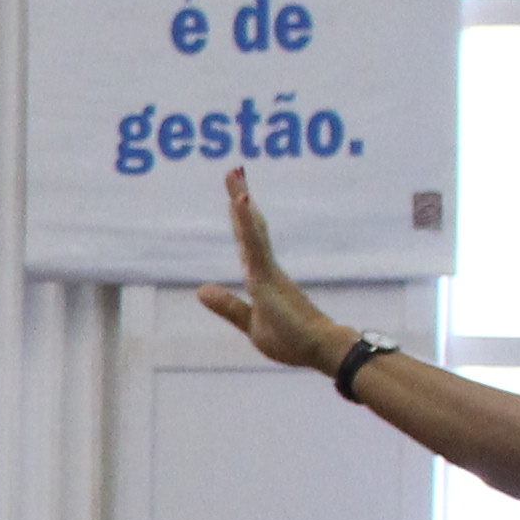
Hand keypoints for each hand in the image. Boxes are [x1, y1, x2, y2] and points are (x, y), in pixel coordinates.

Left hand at [195, 170, 356, 372]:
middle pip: (249, 226)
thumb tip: (200, 290)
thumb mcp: (250, 323)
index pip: (246, 240)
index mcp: (260, 276)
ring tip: (234, 172)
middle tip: (234, 170)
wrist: (319, 349)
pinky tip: (239, 200)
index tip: (236, 194)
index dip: (239, 218)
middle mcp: (265, 267)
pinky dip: (245, 222)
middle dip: (240, 197)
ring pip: (251, 228)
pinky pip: (254, 243)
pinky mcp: (268, 277)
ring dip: (241, 199)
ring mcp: (267, 269)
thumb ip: (228, 305)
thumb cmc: (292, 340)